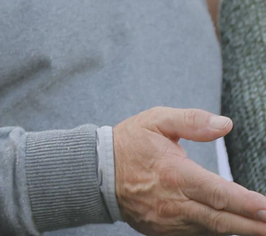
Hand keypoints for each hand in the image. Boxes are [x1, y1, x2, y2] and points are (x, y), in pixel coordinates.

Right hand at [114, 108, 265, 234]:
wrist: (95, 172)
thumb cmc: (129, 144)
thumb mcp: (156, 121)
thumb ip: (191, 120)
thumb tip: (225, 124)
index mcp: (175, 174)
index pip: (219, 193)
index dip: (247, 203)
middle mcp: (174, 202)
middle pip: (222, 219)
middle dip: (253, 226)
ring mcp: (168, 221)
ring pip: (211, 229)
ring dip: (238, 230)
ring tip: (261, 229)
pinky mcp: (163, 231)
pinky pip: (196, 234)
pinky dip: (216, 231)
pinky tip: (232, 228)